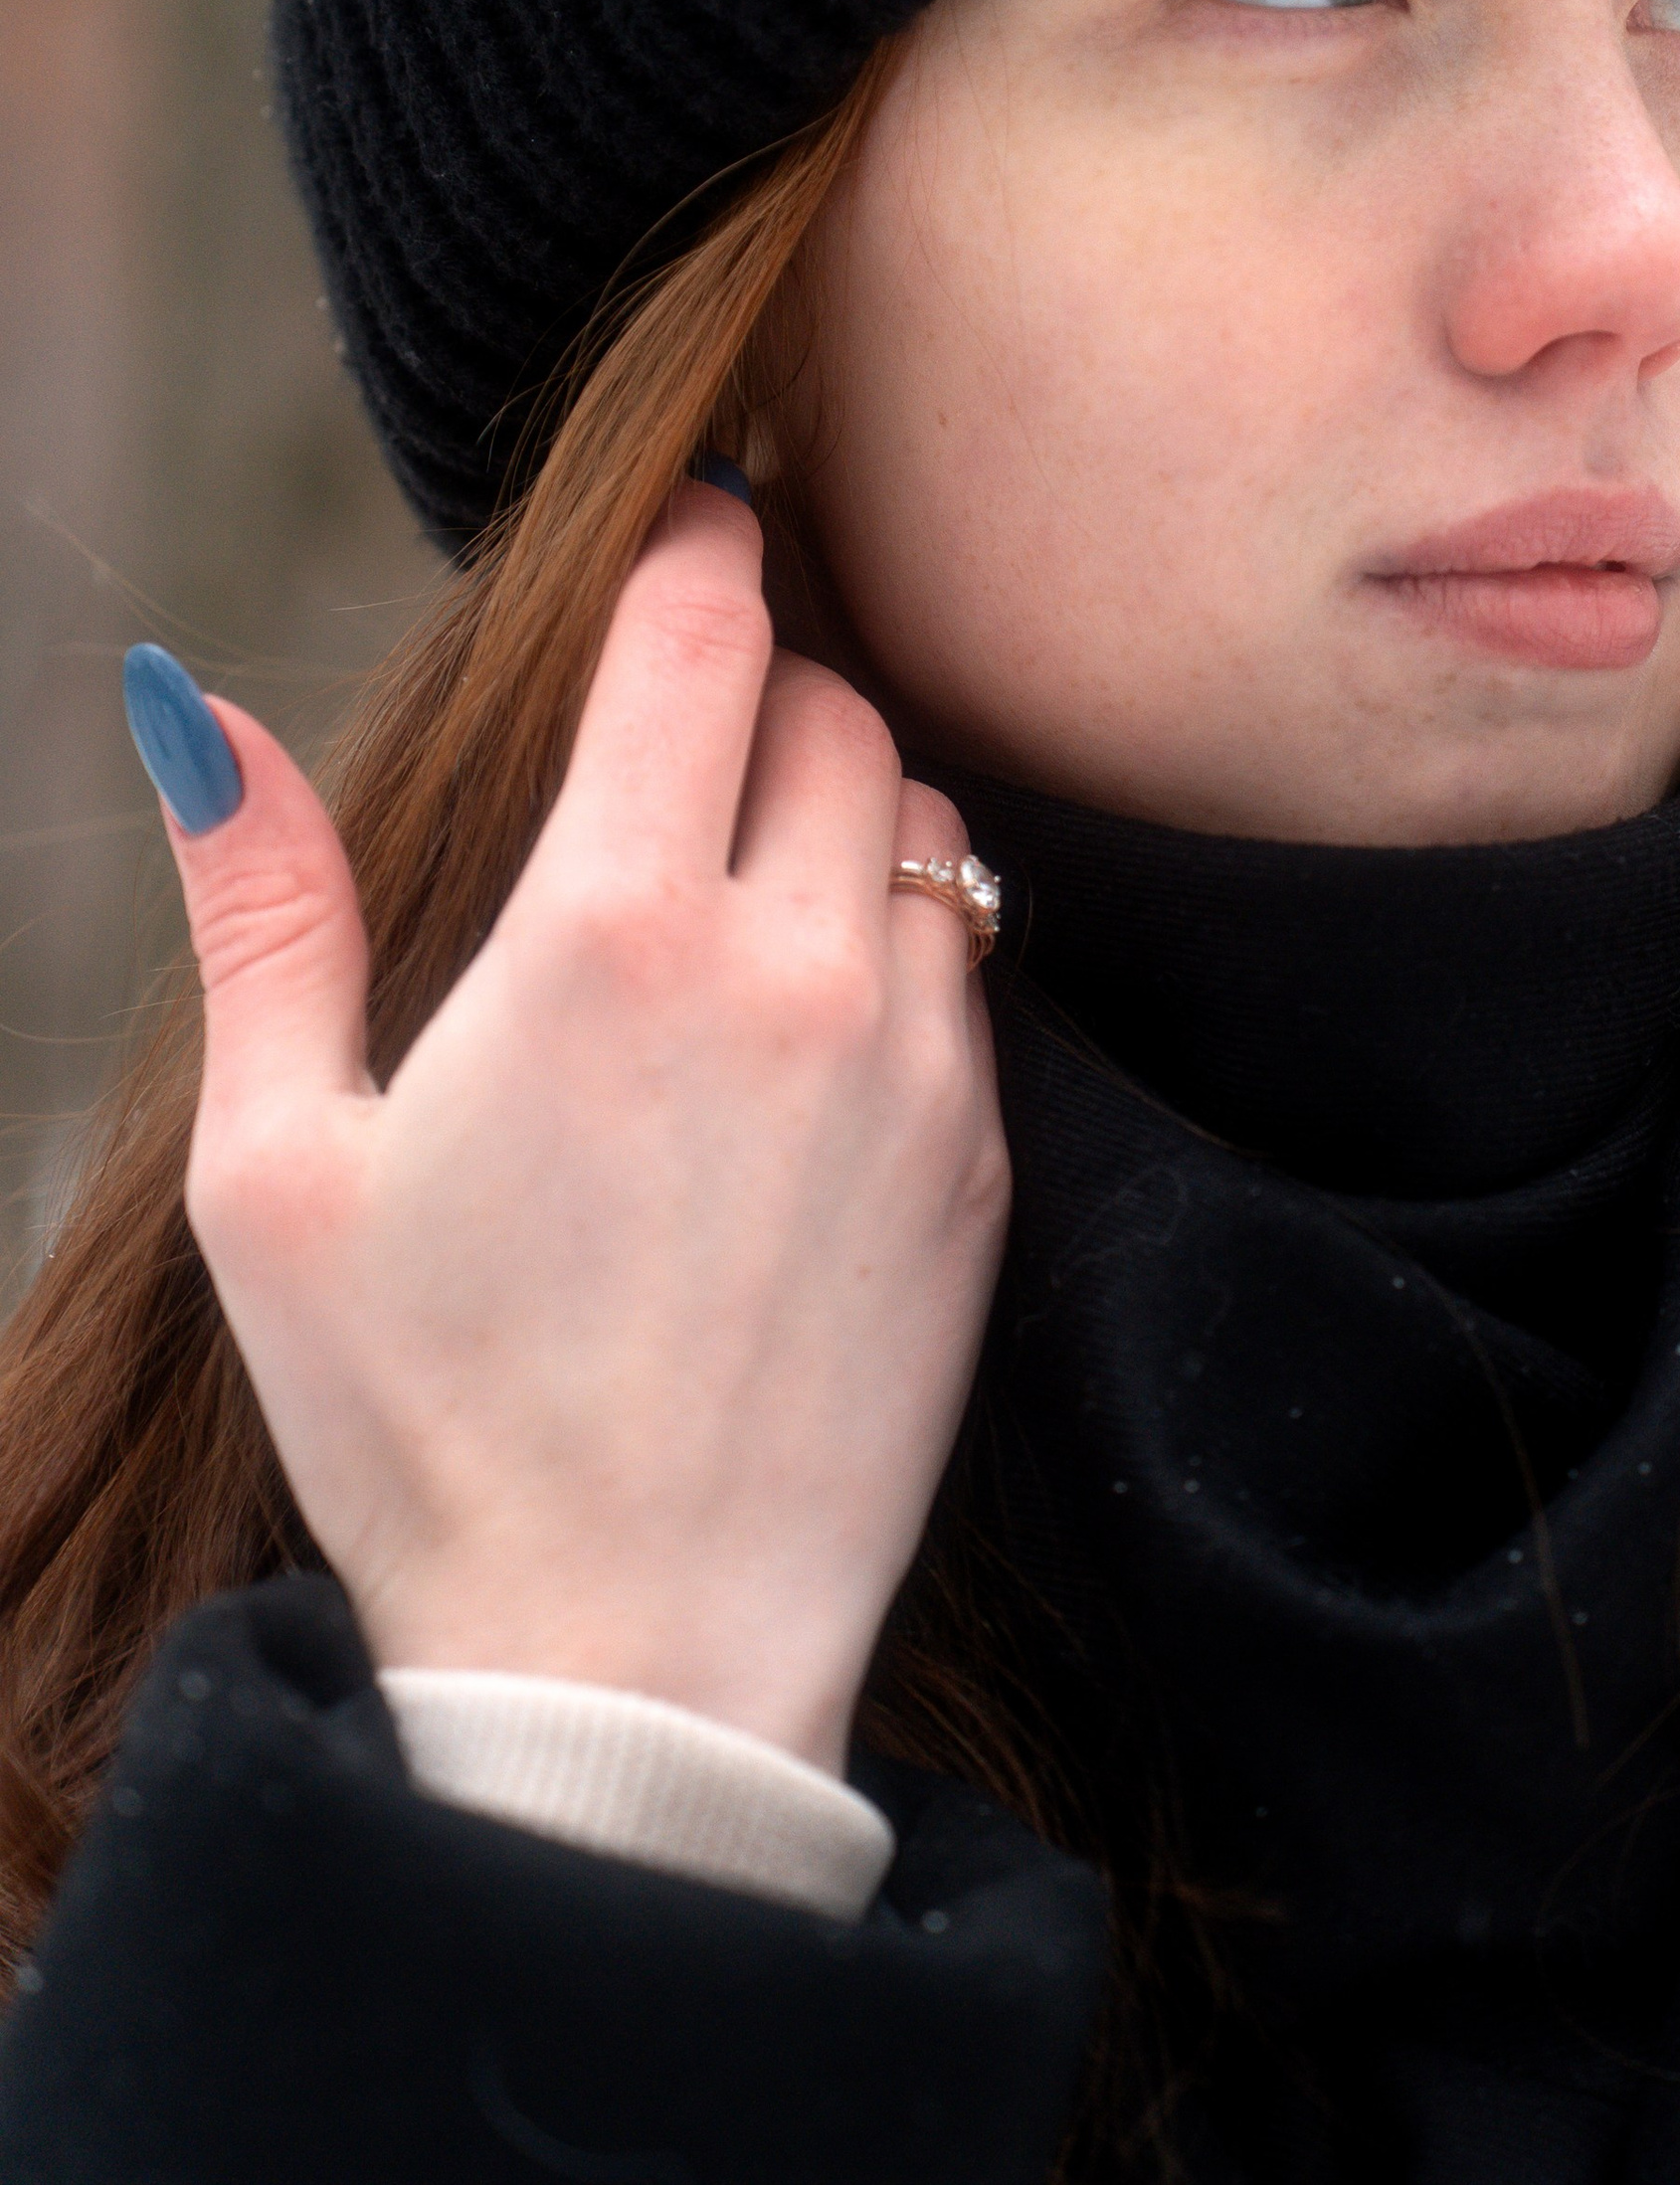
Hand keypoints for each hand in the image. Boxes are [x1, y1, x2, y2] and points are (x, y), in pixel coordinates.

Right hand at [146, 484, 1009, 1769]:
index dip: (695, 545)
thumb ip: (262, 914)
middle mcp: (789, 970)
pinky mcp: (982, 1165)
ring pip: (923, 828)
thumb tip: (191, 708)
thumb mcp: (279, 1168)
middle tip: (672, 749)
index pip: (703, 631)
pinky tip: (801, 1036)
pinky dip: (900, 949)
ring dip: (844, 812)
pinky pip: (970, 972)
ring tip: (736, 892)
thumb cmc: (421, 1421)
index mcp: (606, 935)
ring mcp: (914, 1068)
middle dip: (758, 688)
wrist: (631, 1660)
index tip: (687, 524)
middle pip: (833, 705)